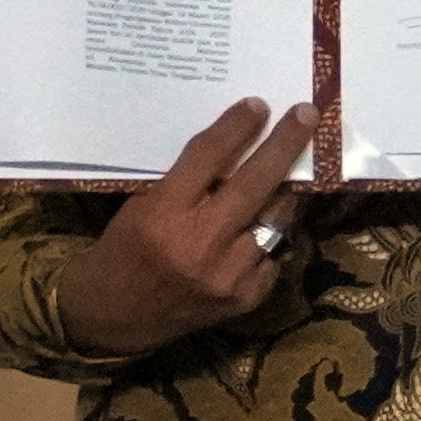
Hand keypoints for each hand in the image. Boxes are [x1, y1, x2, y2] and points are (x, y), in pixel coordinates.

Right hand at [60, 97, 310, 357]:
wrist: (113, 316)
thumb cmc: (123, 250)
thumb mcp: (142, 207)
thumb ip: (187, 182)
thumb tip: (239, 147)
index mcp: (163, 213)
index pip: (209, 157)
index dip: (237, 128)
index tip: (258, 105)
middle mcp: (200, 242)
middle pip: (255, 183)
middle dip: (284, 144)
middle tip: (306, 115)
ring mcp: (228, 273)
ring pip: (276, 219)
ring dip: (287, 191)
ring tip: (296, 170)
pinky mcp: (245, 297)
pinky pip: (272, 255)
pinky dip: (270, 237)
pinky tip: (267, 225)